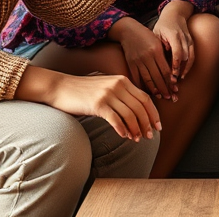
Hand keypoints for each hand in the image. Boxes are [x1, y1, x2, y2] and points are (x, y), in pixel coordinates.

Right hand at [17, 65, 160, 141]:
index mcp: (123, 80)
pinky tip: (124, 136)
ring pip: (130, 114)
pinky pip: (116, 119)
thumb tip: (136, 114)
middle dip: (147, 123)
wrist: (61, 87)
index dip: (153, 113)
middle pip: (140, 107)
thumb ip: (121, 96)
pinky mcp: (97, 104)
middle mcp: (118, 85)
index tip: (158, 126)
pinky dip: (123, 129)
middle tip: (150, 136)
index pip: (145, 98)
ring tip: (137, 139)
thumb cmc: (83, 91)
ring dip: (136, 129)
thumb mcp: (106, 88)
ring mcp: (108, 94)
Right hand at [109, 17, 173, 99]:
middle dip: (166, 89)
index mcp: (156, 51)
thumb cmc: (146, 36)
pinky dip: (142, 87)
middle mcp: (147, 57)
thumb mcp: (158, 42)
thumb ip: (164, 55)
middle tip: (172, 98)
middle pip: (158, 77)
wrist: (129, 31)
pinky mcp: (130, 64)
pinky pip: (137, 78)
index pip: (166, 70)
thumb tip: (172, 72)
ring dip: (156, 90)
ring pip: (148, 79)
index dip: (171, 81)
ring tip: (162, 97)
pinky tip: (148, 93)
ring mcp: (138, 61)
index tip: (176, 89)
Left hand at [154, 0, 195, 81]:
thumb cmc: (163, 25)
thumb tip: (162, 57)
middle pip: (184, 57)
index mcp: (174, 35)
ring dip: (185, 70)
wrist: (175, 14)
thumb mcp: (157, 32)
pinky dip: (189, 65)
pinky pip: (192, 56)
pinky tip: (183, 73)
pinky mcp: (192, 42)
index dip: (175, 64)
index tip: (172, 75)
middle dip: (180, 70)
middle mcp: (184, 38)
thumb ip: (159, 44)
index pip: (177, 52)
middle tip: (173, 82)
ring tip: (179, 80)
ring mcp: (189, 40)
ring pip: (190, 57)